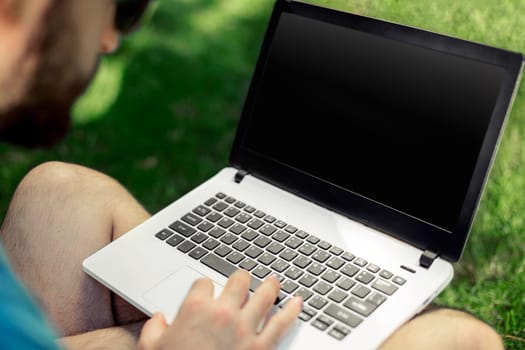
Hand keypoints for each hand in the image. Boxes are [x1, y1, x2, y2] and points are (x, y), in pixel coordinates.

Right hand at [137, 269, 302, 349]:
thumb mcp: (149, 349)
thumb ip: (152, 330)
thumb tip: (158, 320)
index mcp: (195, 308)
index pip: (204, 282)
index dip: (205, 287)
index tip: (206, 292)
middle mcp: (222, 313)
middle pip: (239, 279)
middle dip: (241, 278)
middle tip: (244, 280)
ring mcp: (244, 328)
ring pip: (265, 294)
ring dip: (270, 286)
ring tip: (273, 282)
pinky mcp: (260, 347)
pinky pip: (281, 324)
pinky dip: (292, 312)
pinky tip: (298, 304)